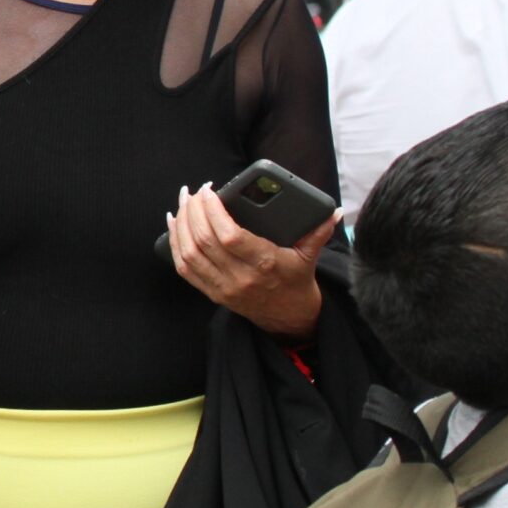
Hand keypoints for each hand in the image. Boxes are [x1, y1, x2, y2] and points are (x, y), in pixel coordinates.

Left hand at [167, 183, 333, 340]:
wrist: (289, 318)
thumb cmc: (297, 281)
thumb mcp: (310, 256)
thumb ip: (318, 231)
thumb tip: (332, 210)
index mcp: (264, 264)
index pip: (229, 236)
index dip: (213, 211)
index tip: (209, 190)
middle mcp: (240, 278)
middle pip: (204, 241)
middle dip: (193, 211)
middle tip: (194, 191)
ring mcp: (223, 288)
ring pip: (189, 253)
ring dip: (181, 224)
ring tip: (183, 201)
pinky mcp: (212, 293)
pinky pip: (184, 268)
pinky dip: (175, 243)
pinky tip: (174, 223)